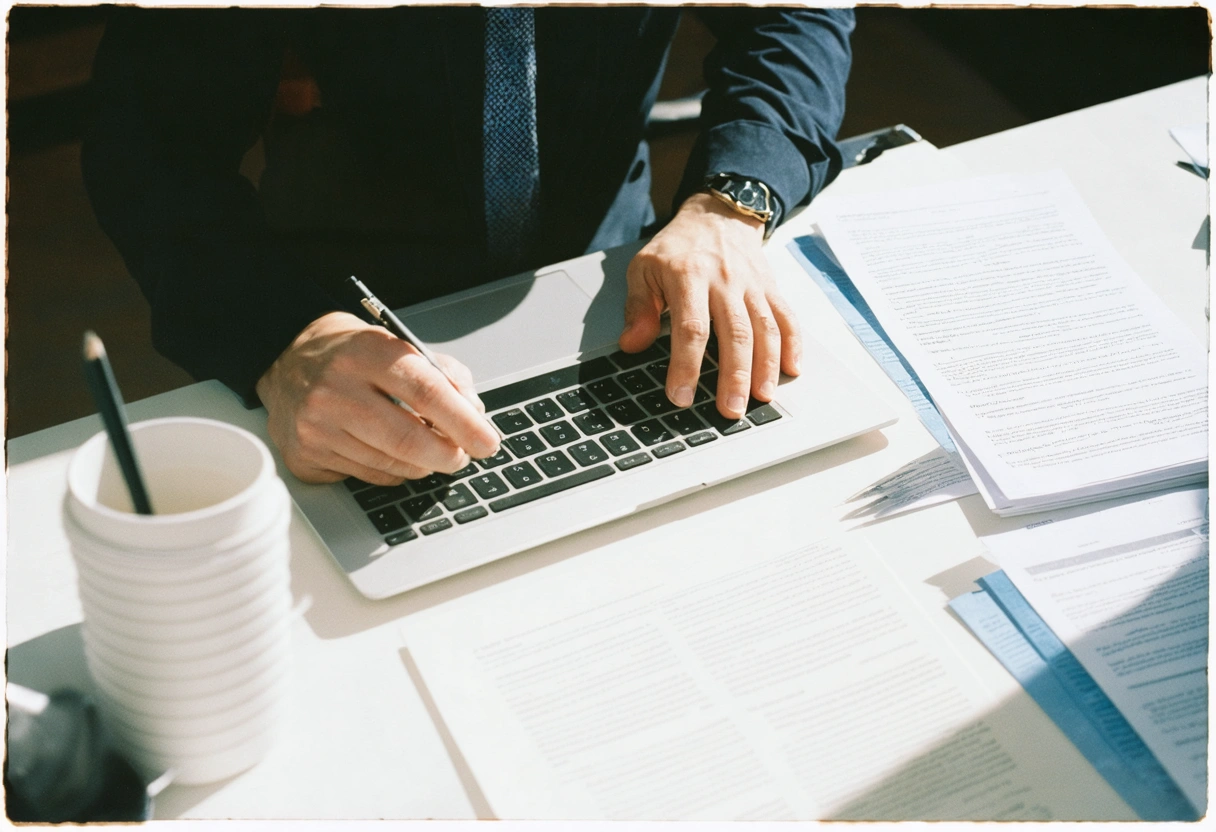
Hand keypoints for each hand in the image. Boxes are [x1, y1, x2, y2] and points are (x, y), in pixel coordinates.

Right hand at [256, 311, 500, 484]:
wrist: (289, 359)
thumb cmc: (356, 356)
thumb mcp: (402, 346)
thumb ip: (446, 377)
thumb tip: (474, 416)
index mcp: (368, 352)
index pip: (426, 392)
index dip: (464, 422)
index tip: (488, 442)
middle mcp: (336, 388)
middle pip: (407, 438)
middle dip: (449, 455)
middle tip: (463, 456)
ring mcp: (316, 424)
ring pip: (391, 464)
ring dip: (423, 464)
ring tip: (431, 452)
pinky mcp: (305, 455)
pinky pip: (368, 476)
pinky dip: (394, 471)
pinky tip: (392, 454)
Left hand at [619, 192, 801, 418]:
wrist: (717, 214)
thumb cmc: (677, 247)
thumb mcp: (644, 268)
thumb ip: (639, 308)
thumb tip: (632, 344)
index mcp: (689, 277)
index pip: (691, 329)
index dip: (686, 366)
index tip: (681, 396)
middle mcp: (725, 281)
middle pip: (734, 334)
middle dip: (734, 376)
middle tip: (730, 410)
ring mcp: (752, 285)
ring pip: (765, 329)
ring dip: (765, 367)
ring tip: (762, 398)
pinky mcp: (770, 288)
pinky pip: (786, 317)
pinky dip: (793, 345)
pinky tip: (791, 370)